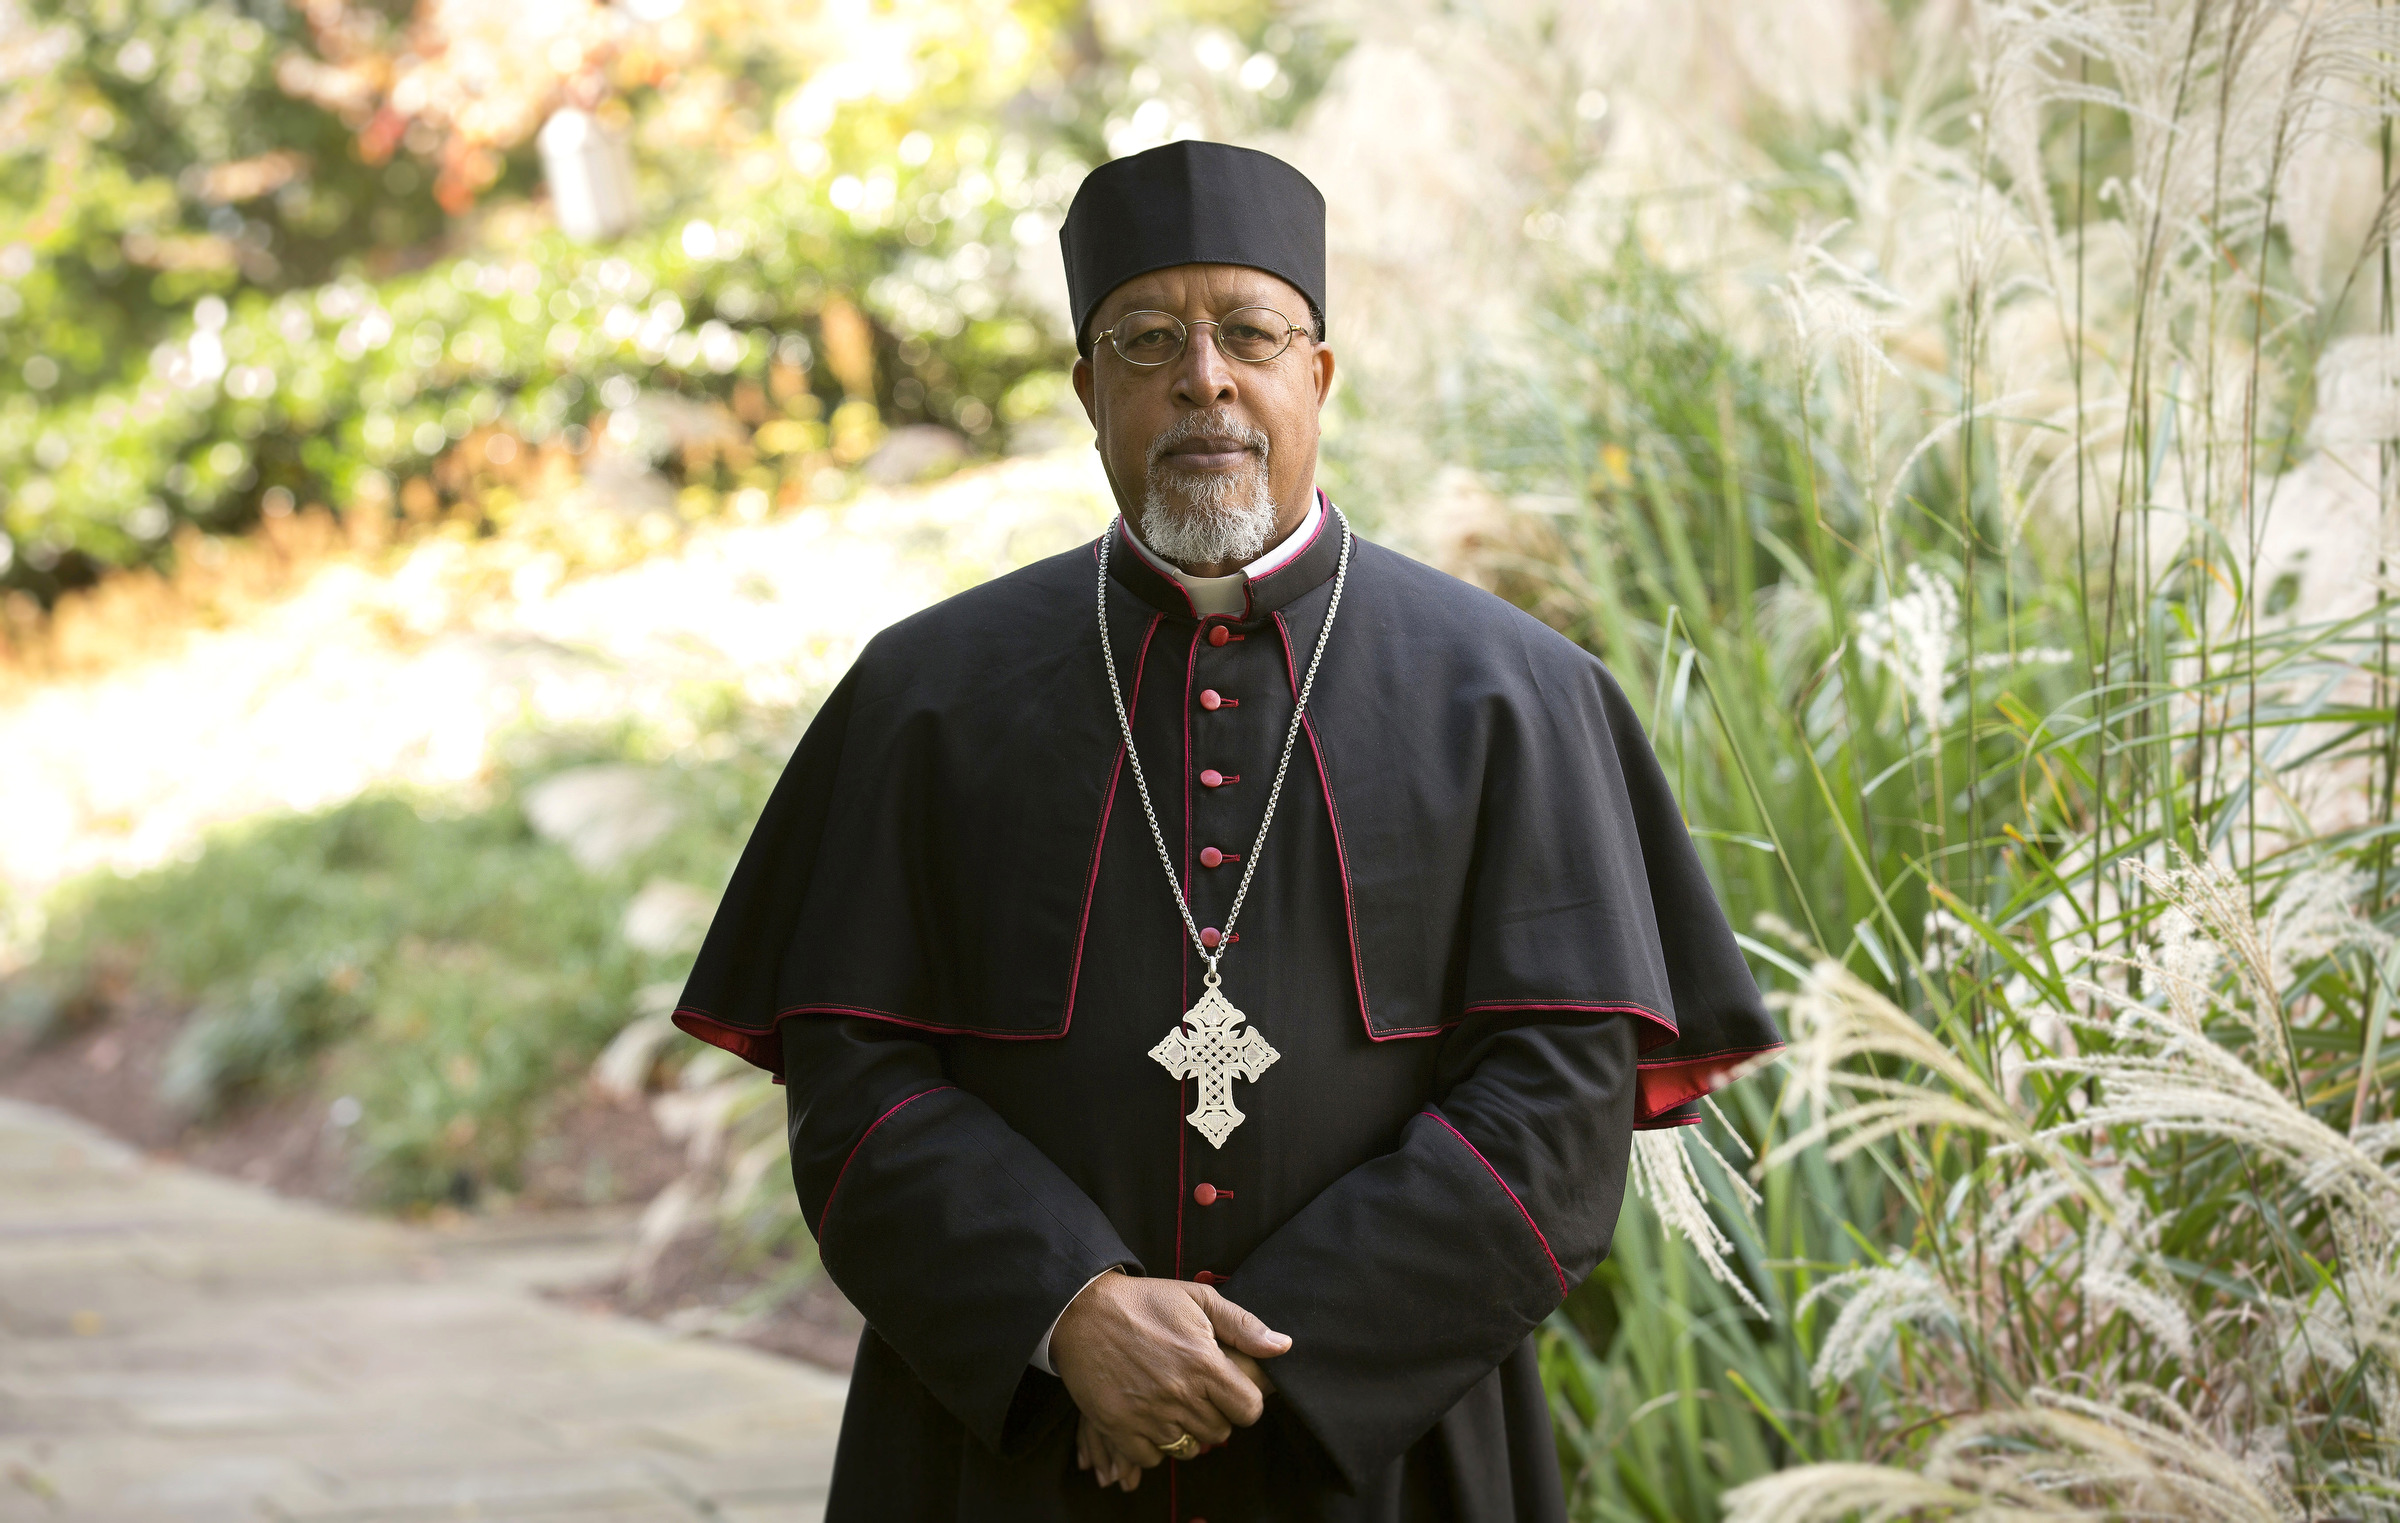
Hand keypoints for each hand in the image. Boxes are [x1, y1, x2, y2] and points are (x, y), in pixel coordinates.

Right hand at [1052, 1272, 1290, 1490]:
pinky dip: (1154, 1444)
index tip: (1229, 1390)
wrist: (1082, 1310)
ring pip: (1189, 1448)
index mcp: (1203, 1362)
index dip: (1244, 1401)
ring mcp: (1149, 1414)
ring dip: (1186, 1431)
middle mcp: (1179, 1393)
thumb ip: (1243, 1325)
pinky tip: (1149, 1417)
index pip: (1249, 1409)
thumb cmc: (1144, 1302)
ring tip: (1173, 1403)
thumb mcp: (1197, 1298)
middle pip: (1220, 1431)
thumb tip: (1283, 1347)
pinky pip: (1153, 1457)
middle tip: (1197, 1393)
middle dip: (1215, 1415)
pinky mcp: (1120, 1427)